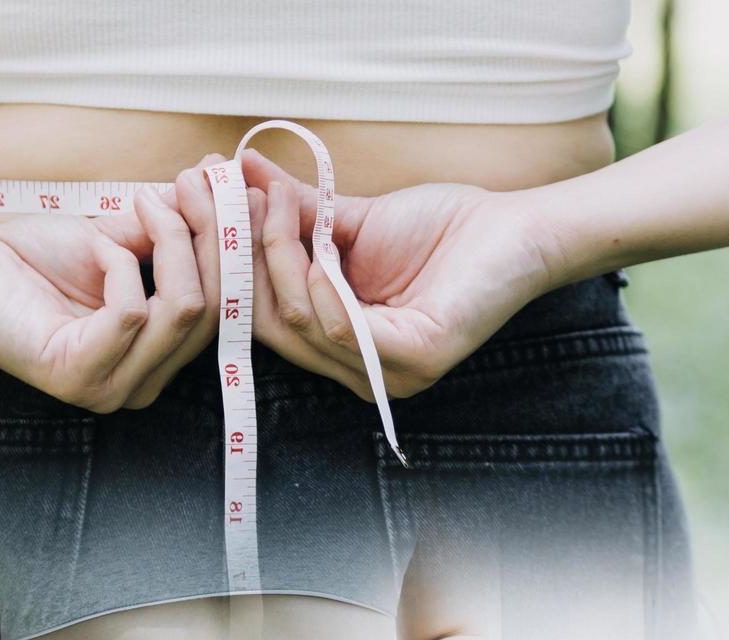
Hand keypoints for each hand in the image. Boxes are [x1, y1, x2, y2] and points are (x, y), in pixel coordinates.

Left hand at [0, 182, 209, 411]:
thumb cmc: (30, 259)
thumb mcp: (115, 238)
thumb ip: (168, 230)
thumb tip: (222, 190)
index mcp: (157, 358)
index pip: (224, 308)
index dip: (232, 245)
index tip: (228, 183)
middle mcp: (141, 384)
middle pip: (212, 311)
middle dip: (208, 237)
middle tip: (194, 181)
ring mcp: (112, 389)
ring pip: (181, 311)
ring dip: (168, 242)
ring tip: (142, 202)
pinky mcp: (79, 378)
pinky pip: (131, 313)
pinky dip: (118, 266)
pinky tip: (94, 247)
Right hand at [237, 146, 567, 398]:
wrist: (516, 227)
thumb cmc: (443, 228)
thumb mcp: (351, 219)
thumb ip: (295, 211)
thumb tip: (237, 175)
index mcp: (341, 346)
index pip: (266, 317)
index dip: (235, 265)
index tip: (212, 206)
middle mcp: (360, 373)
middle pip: (274, 327)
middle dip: (247, 264)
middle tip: (233, 205)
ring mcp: (388, 375)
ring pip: (303, 326)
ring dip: (281, 260)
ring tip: (277, 207)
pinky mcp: (415, 360)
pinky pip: (342, 331)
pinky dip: (323, 286)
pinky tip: (319, 250)